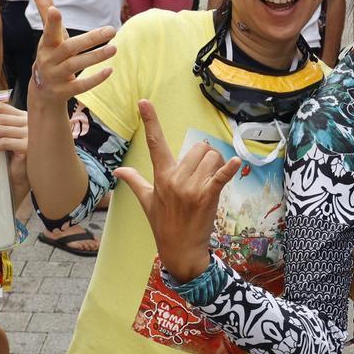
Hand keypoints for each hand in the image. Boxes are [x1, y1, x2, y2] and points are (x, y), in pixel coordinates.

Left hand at [0, 101, 27, 156]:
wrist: (24, 174)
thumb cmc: (13, 156)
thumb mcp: (4, 138)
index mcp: (21, 116)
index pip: (2, 107)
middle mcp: (27, 122)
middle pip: (1, 118)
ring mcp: (29, 133)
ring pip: (1, 130)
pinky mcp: (27, 145)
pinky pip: (4, 143)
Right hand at [28, 0, 115, 104]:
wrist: (43, 91)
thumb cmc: (51, 55)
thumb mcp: (49, 35)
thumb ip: (45, 11)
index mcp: (47, 44)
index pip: (48, 31)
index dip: (51, 22)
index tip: (55, 10)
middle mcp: (49, 60)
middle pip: (69, 48)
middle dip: (90, 39)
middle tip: (112, 30)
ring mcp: (55, 77)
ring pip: (75, 66)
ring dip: (95, 57)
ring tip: (114, 48)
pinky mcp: (63, 91)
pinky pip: (80, 86)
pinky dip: (94, 79)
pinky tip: (109, 70)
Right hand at [116, 100, 241, 280]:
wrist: (180, 251)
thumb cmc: (163, 224)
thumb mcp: (146, 201)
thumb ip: (134, 181)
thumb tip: (118, 169)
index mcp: (161, 176)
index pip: (154, 143)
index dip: (150, 121)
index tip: (144, 102)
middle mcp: (175, 179)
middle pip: (199, 148)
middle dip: (205, 156)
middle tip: (202, 174)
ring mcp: (191, 188)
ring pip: (212, 158)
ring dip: (216, 166)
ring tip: (209, 183)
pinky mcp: (208, 198)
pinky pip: (220, 177)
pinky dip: (229, 169)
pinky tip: (235, 163)